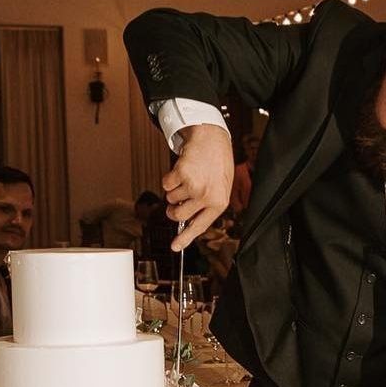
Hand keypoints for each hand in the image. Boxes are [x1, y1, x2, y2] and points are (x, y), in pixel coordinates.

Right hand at [162, 124, 233, 251]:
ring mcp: (194, 185)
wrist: (212, 139)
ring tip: (188, 178)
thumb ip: (206, 206)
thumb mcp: (220, 188)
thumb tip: (186, 223)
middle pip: (178, 215)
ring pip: (170, 199)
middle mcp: (207, 196)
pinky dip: (169, 179)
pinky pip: (166, 185)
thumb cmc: (216, 164)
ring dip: (174, 190)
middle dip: (172, 210)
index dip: (185, 238)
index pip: (199, 226)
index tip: (174, 247)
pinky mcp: (182, 174)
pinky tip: (182, 170)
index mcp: (219, 203)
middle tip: (175, 202)